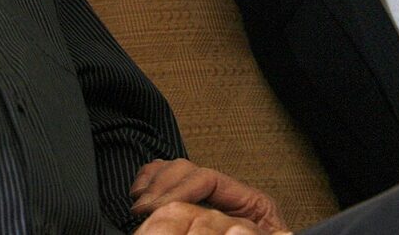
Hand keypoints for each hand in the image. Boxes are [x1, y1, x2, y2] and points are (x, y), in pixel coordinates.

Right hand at [130, 159, 290, 233]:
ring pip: (176, 170)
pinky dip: (151, 180)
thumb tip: (244, 229)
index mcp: (252, 204)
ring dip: (153, 183)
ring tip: (139, 203)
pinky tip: (139, 192)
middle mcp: (230, 195)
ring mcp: (212, 199)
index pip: (208, 178)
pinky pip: (169, 179)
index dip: (179, 189)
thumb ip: (259, 234)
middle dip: (161, 187)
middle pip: (187, 169)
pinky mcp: (197, 208)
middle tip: (142, 209)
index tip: (157, 207)